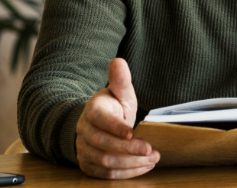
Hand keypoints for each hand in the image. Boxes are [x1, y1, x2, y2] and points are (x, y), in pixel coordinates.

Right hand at [75, 58, 158, 178]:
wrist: (96, 125)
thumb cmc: (113, 108)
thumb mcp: (120, 93)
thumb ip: (121, 81)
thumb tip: (118, 61)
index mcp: (92, 111)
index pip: (100, 119)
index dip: (115, 127)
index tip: (133, 131)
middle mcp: (84, 131)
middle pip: (103, 144)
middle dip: (128, 149)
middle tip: (151, 151)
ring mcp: (84, 149)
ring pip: (105, 162)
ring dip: (131, 163)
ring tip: (152, 159)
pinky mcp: (87, 165)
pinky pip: (105, 175)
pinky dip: (126, 173)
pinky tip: (143, 167)